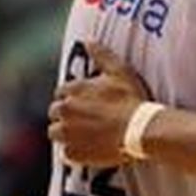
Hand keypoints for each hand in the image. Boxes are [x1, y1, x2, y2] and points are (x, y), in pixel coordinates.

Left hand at [48, 43, 154, 166]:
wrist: (139, 130)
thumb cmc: (131, 99)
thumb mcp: (119, 71)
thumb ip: (101, 54)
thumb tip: (88, 41)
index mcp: (73, 90)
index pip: (61, 92)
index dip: (72, 97)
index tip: (84, 103)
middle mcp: (65, 111)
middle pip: (55, 112)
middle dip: (66, 115)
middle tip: (85, 120)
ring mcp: (67, 134)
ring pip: (55, 133)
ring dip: (65, 133)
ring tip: (84, 135)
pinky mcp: (74, 153)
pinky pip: (67, 154)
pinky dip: (75, 152)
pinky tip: (90, 149)